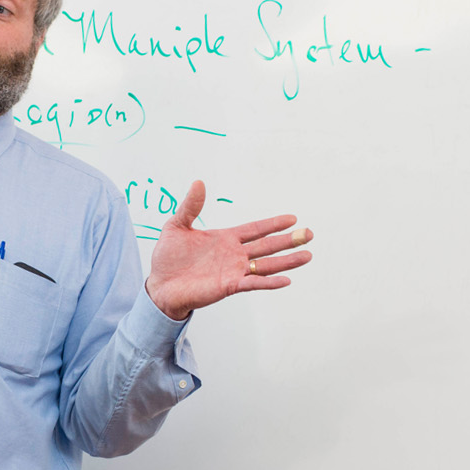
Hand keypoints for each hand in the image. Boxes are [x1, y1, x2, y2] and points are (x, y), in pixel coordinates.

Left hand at [145, 180, 312, 320]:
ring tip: (307, 255)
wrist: (160, 285)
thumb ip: (190, 207)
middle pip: (267, 245)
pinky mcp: (229, 286)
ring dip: (287, 261)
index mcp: (225, 239)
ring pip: (266, 265)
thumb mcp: (176, 226)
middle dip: (289, 240)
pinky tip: (286, 279)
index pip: (255, 229)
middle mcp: (234, 255)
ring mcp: (233, 271)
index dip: (273, 224)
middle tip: (310, 234)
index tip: (293, 218)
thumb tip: (199, 183)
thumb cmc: (167, 258)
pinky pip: (253, 284)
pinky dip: (269, 282)